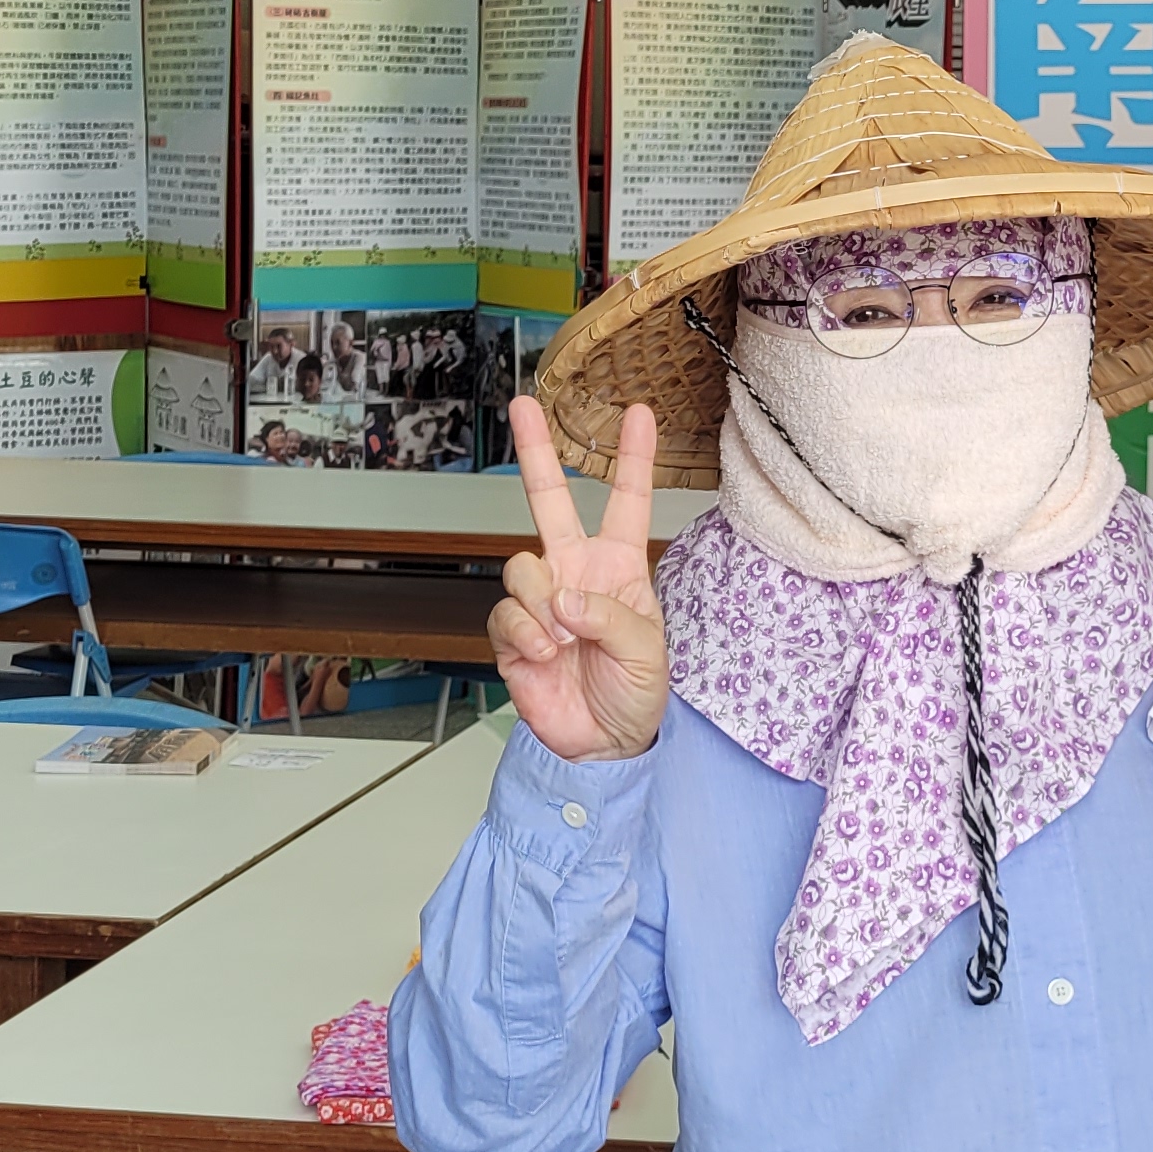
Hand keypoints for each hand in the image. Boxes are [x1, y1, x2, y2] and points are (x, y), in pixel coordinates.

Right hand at [491, 395, 668, 761]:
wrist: (602, 745)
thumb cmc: (636, 692)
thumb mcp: (646, 652)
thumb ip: (609, 616)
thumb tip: (564, 597)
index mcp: (619, 567)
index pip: (627, 502)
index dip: (634, 458)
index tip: (639, 413)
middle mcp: (575, 572)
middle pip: (549, 501)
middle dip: (535, 452)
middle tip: (523, 406)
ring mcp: (541, 601)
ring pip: (521, 566)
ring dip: (541, 602)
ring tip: (562, 639)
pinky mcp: (512, 633)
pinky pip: (506, 613)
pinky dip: (525, 633)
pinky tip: (544, 654)